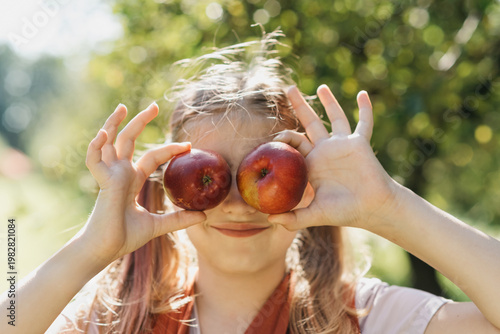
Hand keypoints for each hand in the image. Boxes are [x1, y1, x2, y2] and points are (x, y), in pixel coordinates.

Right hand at [79, 103, 205, 264]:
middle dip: (140, 122)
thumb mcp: (158, 225)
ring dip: (114, 124)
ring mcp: (110, 176)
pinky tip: (103, 134)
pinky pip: (95, 160)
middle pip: (129, 140)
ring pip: (110, 143)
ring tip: (122, 107)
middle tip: (154, 106)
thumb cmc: (125, 237)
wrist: (106, 250)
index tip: (188, 146)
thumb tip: (204, 216)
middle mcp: (121, 173)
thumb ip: (179, 219)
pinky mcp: (103, 183)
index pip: (152, 157)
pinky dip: (96, 146)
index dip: (169, 150)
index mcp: (131, 180)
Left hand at [269, 85, 400, 230]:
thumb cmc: (344, 211)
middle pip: (309, 122)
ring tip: (321, 86)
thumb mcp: (315, 214)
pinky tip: (363, 94)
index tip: (274, 136)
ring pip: (335, 117)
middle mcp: (325, 150)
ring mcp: (343, 145)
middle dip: (299, 105)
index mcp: (312, 163)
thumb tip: (268, 221)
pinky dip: (365, 109)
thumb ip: (293, 218)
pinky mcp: (360, 144)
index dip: (283, 138)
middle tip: (288, 88)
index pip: (294, 143)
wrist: (372, 209)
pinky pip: (364, 123)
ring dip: (328, 101)